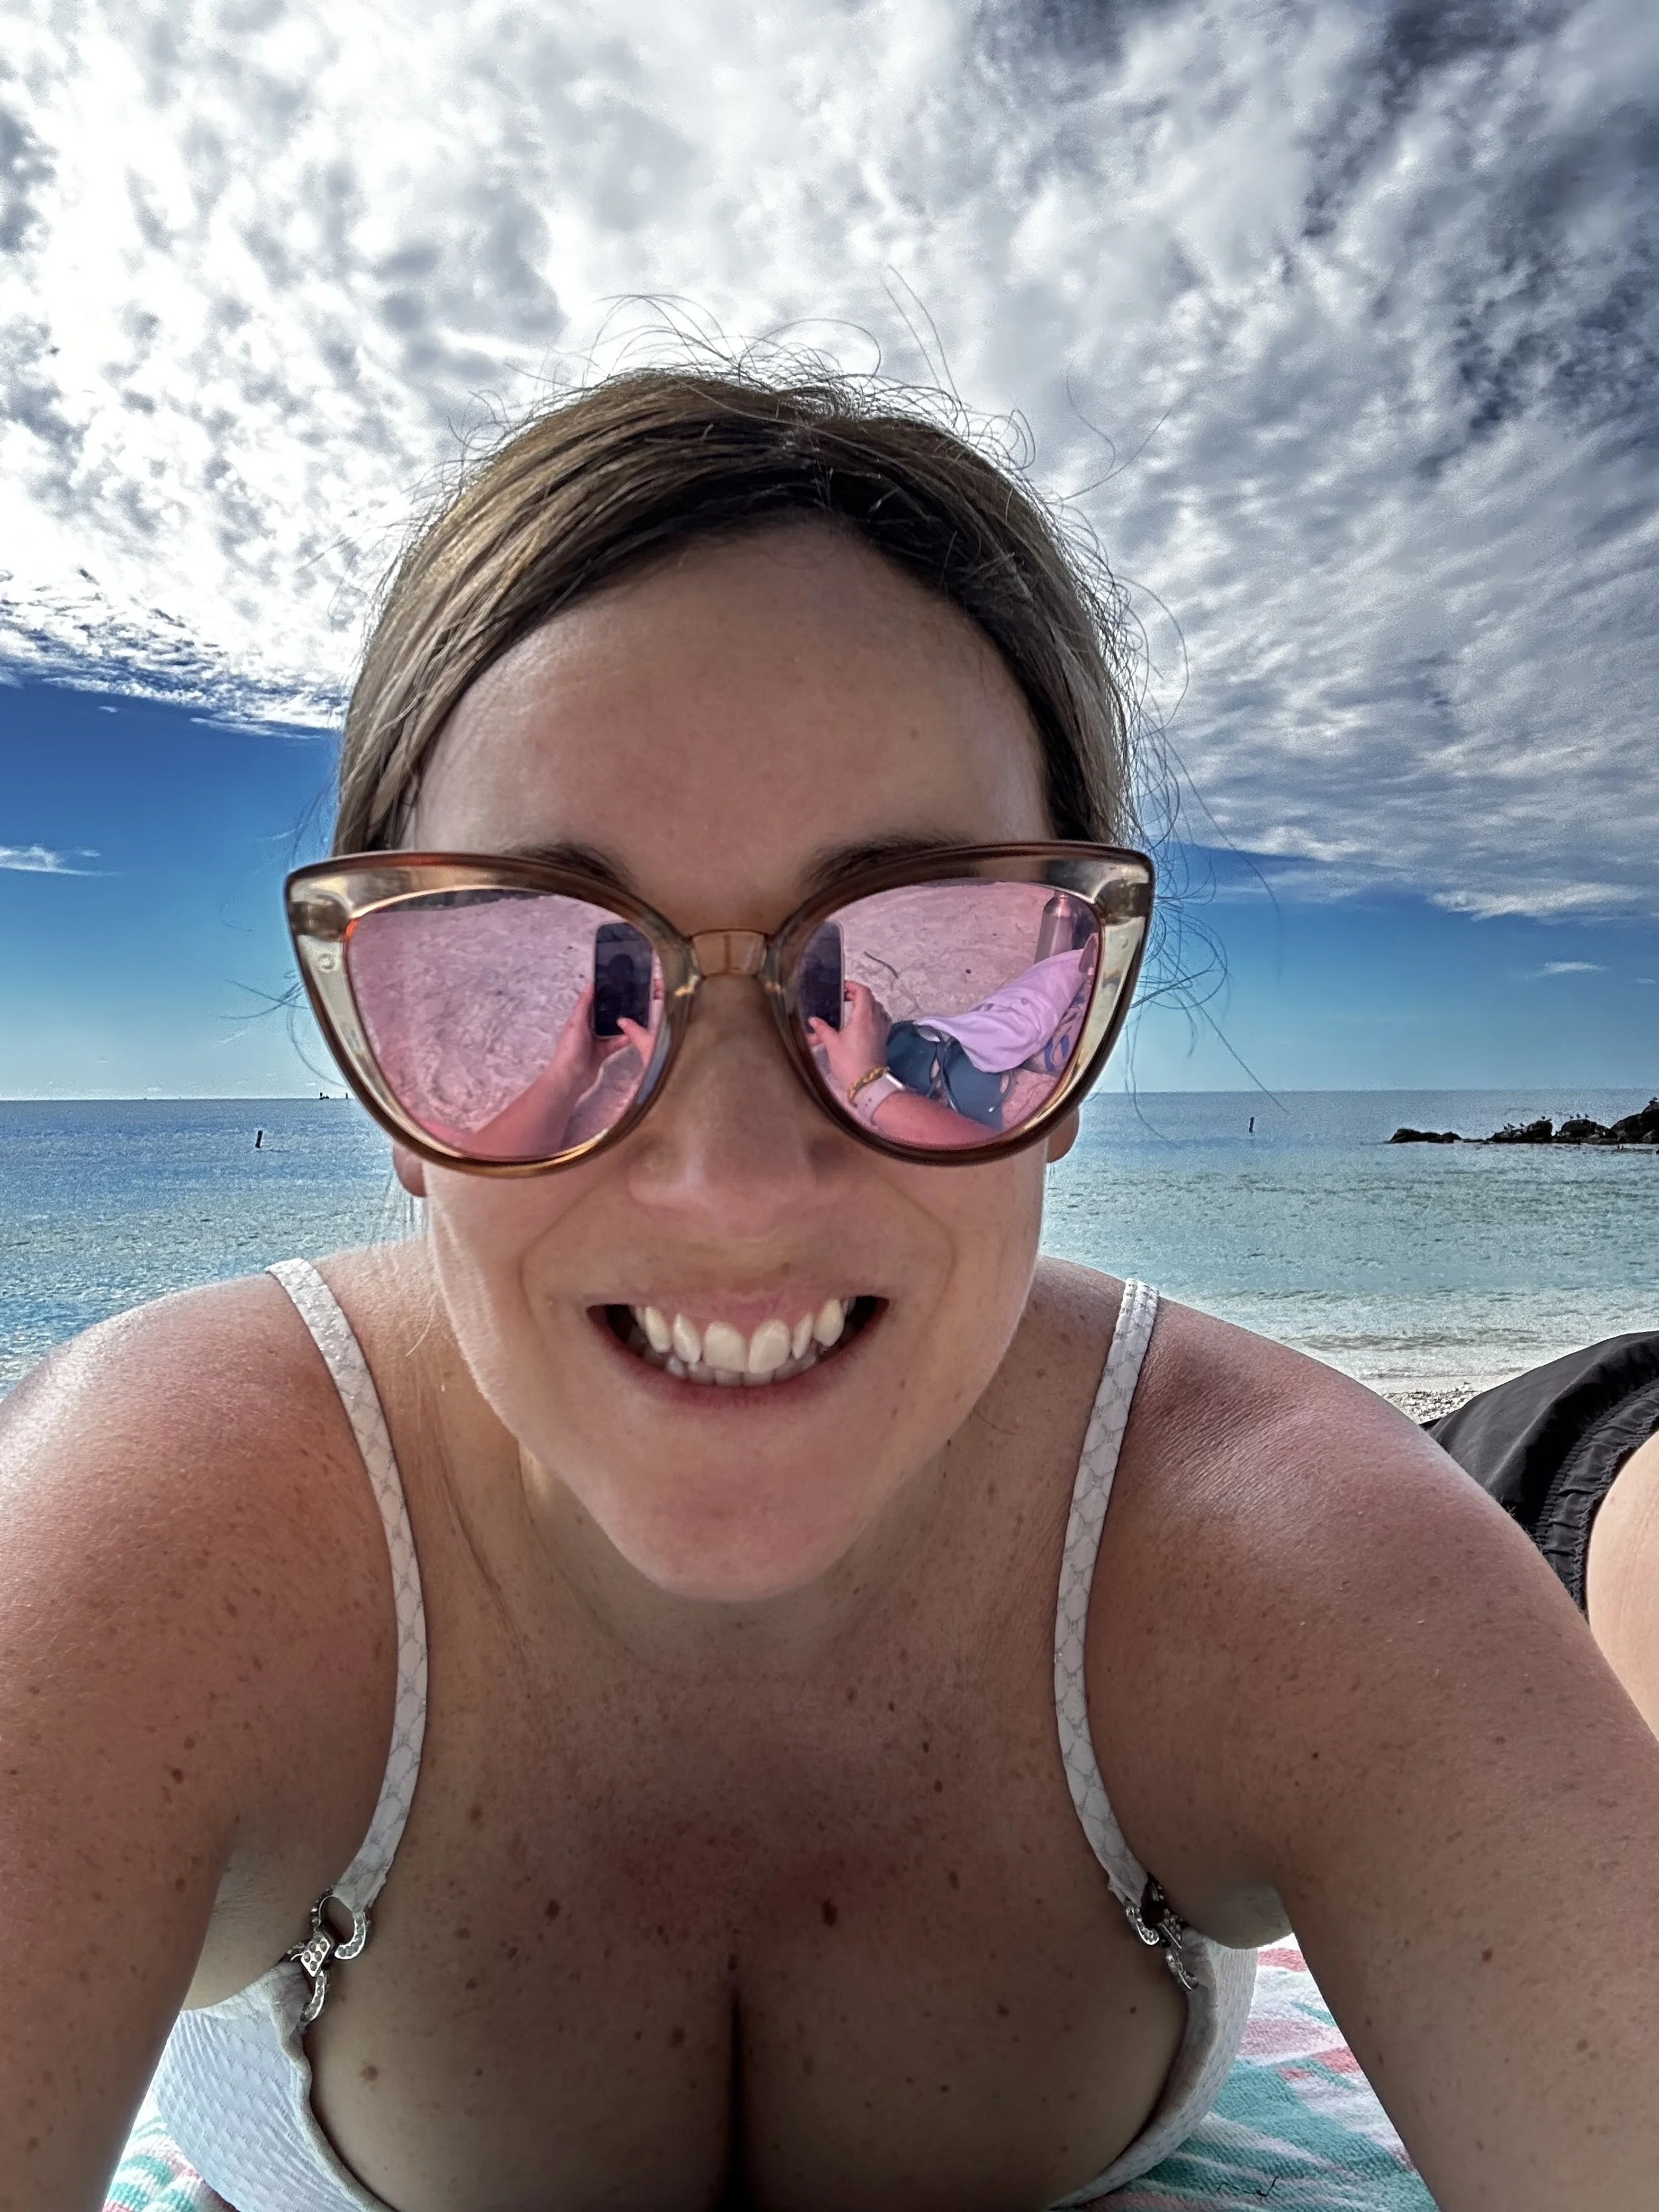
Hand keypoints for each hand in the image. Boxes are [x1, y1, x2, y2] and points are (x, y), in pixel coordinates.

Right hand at [808, 979, 889, 1097]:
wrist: (867, 1083)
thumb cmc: (849, 1062)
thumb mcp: (832, 1044)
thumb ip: (823, 1029)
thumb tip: (813, 1020)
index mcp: (864, 1017)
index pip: (863, 992)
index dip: (853, 986)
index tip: (842, 987)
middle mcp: (876, 1020)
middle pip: (871, 999)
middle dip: (858, 994)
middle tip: (843, 998)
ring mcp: (882, 1030)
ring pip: (878, 1009)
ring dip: (867, 1005)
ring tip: (854, 1009)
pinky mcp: (884, 1039)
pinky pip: (882, 1020)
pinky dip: (874, 1016)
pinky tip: (864, 1023)